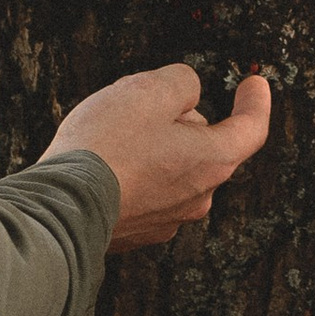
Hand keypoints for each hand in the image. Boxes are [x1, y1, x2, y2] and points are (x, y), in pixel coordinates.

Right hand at [44, 66, 273, 249]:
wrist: (59, 205)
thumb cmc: (104, 147)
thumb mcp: (148, 90)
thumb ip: (182, 83)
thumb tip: (186, 95)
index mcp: (213, 161)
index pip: (252, 129)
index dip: (256, 102)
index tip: (255, 83)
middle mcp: (198, 197)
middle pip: (204, 146)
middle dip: (182, 120)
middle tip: (144, 102)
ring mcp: (168, 220)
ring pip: (173, 169)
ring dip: (155, 148)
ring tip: (112, 133)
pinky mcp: (137, 232)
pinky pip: (146, 191)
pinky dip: (134, 173)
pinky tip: (104, 162)